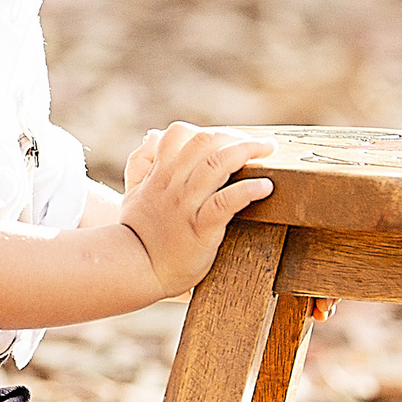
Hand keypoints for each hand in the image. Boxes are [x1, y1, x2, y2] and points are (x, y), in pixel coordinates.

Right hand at [117, 123, 273, 296]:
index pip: (178, 134)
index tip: (226, 139)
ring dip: (246, 151)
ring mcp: (187, 205)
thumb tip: (153, 136)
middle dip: (234, 136)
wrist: (135, 270)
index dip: (205, 130)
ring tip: (268, 150)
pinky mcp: (201, 228)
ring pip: (217, 164)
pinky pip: (226, 202)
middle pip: (204, 142)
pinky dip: (249, 190)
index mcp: (159, 174)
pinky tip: (265, 187)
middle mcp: (173, 184)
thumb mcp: (132, 192)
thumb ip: (140, 163)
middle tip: (258, 144)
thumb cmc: (138, 233)